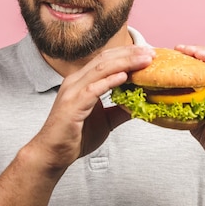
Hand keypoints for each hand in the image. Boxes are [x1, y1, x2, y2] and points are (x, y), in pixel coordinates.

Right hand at [30, 45, 154, 173]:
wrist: (53, 153)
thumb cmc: (75, 136)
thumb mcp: (105, 120)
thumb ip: (120, 110)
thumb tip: (139, 105)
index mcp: (82, 81)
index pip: (106, 59)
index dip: (127, 53)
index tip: (148, 53)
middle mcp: (76, 81)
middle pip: (105, 59)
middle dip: (130, 54)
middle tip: (151, 52)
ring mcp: (73, 91)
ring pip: (101, 69)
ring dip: (125, 62)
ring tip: (144, 60)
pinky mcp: (72, 104)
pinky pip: (93, 89)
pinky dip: (109, 81)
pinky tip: (124, 76)